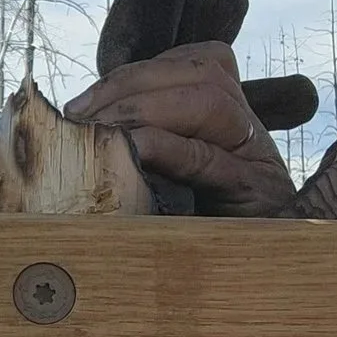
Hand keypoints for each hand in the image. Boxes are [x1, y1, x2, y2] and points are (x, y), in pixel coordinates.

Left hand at [65, 41, 295, 217]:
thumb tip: (85, 124)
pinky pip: (207, 158)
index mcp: (233, 118)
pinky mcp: (253, 194)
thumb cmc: (201, 230)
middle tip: (80, 113)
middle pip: (201, 74)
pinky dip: (165, 146)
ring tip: (99, 128)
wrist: (254, 273)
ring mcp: (256, 160)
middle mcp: (251, 130)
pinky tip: (131, 148)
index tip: (86, 100)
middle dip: (131, 83)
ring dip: (143, 107)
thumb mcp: (175, 178)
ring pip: (210, 103)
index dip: (137, 72)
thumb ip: (153, 142)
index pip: (196, 64)